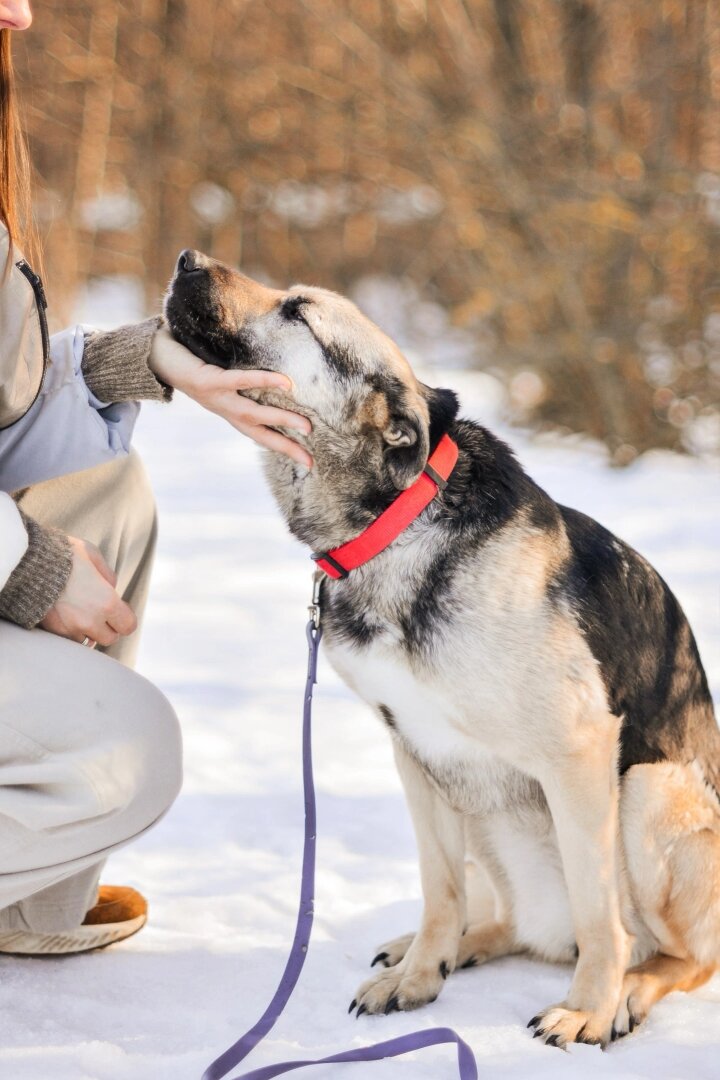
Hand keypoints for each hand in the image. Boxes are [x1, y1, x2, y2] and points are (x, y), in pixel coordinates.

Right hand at [39, 538, 136, 647]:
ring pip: (88, 641)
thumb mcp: (92, 555)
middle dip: (107, 627)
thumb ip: (107, 575)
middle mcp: (91, 620)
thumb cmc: (63, 555)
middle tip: (99, 613)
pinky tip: (67, 617)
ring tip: (80, 614)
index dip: (125, 619)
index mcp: (107, 602)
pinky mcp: (53, 631)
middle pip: (110, 638)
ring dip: (88, 632)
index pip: (128, 626)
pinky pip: (69, 640)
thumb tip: (112, 588)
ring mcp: (70, 628)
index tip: (119, 611)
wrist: (28, 564)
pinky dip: (71, 632)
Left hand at [150, 326, 312, 467]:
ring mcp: (216, 397)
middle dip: (286, 447)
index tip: (308, 462)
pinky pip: (240, 381)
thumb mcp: (217, 373)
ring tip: (307, 427)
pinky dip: (263, 382)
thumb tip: (272, 363)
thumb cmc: (187, 360)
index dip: (283, 448)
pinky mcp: (208, 381)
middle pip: (259, 433)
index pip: (259, 434)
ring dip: (281, 422)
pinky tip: (286, 384)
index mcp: (227, 410)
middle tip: (310, 460)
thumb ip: (239, 375)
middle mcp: (223, 409)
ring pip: (253, 414)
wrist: (150, 355)